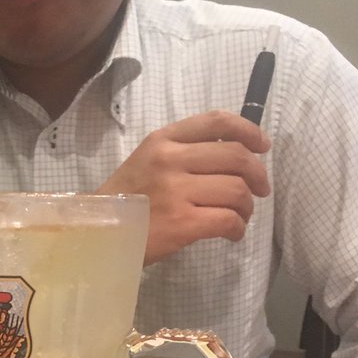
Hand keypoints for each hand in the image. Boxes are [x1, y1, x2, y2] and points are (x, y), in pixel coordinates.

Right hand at [98, 110, 271, 264]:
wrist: (95, 235)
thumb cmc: (124, 201)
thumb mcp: (146, 162)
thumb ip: (181, 153)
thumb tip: (233, 156)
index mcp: (162, 140)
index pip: (217, 122)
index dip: (249, 131)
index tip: (263, 146)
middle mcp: (170, 160)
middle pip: (236, 157)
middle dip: (258, 175)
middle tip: (260, 191)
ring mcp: (175, 191)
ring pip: (237, 191)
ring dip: (247, 206)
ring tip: (239, 216)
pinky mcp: (181, 223)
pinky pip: (228, 220)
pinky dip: (238, 228)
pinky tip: (232, 233)